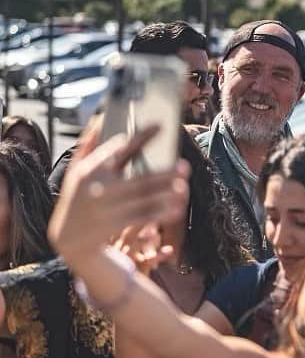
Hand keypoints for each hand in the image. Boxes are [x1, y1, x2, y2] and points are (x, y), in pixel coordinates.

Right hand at [48, 126, 188, 269]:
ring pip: (144, 200)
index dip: (142, 136)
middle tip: (185, 166)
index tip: (161, 125)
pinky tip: (177, 209)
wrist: (68, 239)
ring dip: (167, 194)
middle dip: (164, 174)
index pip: (121, 149)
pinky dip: (161, 214)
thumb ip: (88, 146)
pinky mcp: (115, 226)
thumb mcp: (76, 172)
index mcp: (91, 170)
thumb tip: (99, 118)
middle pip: (139, 179)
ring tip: (184, 188)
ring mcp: (108, 209)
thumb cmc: (78, 198)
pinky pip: (143, 218)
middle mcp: (100, 188)